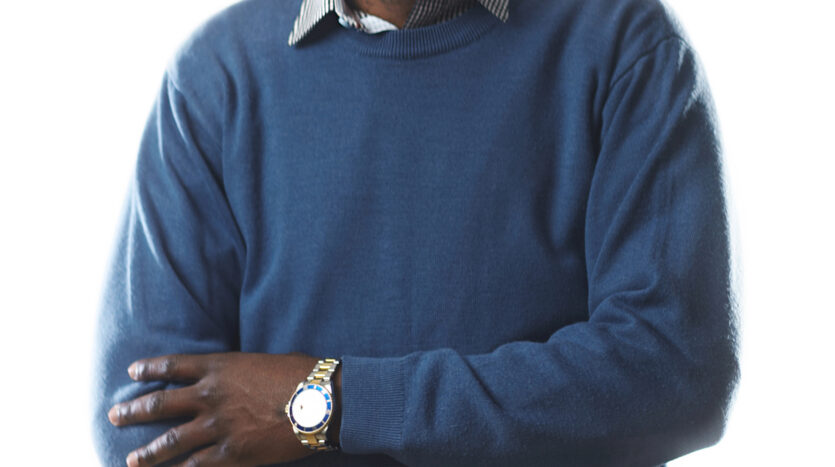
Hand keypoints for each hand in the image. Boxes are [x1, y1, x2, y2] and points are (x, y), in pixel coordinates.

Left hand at [107, 352, 340, 465]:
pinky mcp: (231, 453)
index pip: (173, 366)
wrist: (320, 400)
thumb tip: (239, 382)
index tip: (132, 372)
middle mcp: (210, 395)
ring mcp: (217, 426)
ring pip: (170, 440)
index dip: (150, 368)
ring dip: (147, 452)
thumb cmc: (302, 375)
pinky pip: (196, 466)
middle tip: (114, 416)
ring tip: (131, 460)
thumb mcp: (265, 363)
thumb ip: (242, 374)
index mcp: (220, 367)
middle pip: (160, 403)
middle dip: (133, 411)